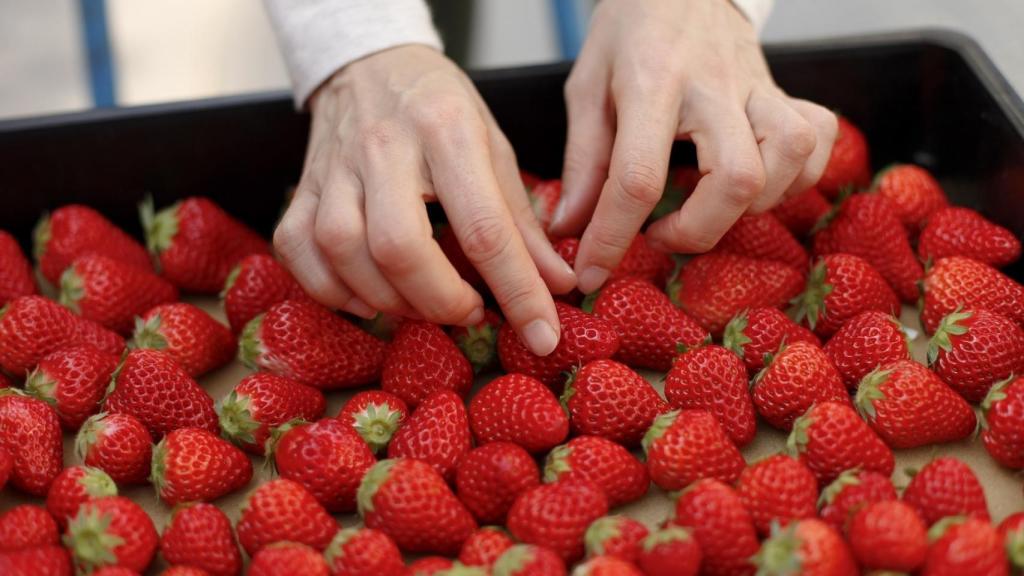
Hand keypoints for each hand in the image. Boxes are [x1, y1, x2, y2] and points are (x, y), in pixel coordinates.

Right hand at [274, 45, 575, 354]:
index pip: (484, 227)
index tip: (542, 334)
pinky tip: (370, 297)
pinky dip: (333, 290)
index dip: (517, 291)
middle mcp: (384, 147)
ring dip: (390, 300)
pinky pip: (299, 251)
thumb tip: (556, 285)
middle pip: (400, 247)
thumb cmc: (440, 109)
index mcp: (448, 130)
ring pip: (344, 252)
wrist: (369, 63)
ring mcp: (333, 167)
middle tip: (471, 312)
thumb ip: (523, 221)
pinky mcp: (300, 187)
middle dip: (441, 301)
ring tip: (425, 305)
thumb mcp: (494, 148)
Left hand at [549, 0, 837, 292]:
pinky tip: (758, 184)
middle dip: (698, 230)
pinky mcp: (784, 91)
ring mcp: (758, 86)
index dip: (613, 237)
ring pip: (789, 158)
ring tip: (709, 208)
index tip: (592, 272)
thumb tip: (569, 229)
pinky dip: (797, 176)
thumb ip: (582, 162)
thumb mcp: (586, 88)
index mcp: (651, 82)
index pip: (638, 177)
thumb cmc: (629, 33)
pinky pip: (818, 139)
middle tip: (659, 234)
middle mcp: (713, 86)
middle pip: (736, 178)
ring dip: (753, 205)